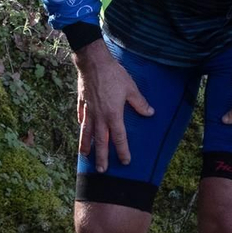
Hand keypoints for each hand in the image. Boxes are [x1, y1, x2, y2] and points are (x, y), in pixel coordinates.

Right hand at [75, 40, 153, 172]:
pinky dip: (81, 125)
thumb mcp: (131, 88)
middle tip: (101, 170)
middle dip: (101, 157)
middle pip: (100, 141)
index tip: (125, 161)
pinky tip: (81, 129)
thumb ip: (140, 103)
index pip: (119, 138)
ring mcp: (89, 111)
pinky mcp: (82, 103)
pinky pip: (81, 117)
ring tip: (85, 156)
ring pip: (86, 133)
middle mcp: (99, 116)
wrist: (93, 62)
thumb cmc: (114, 74)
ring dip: (86, 146)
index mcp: (113, 115)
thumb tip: (150, 113)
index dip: (123, 151)